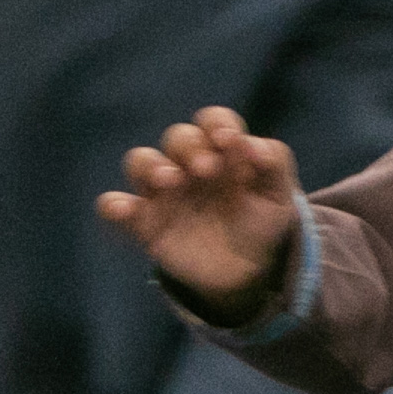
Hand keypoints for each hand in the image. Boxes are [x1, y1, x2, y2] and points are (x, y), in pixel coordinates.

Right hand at [98, 107, 302, 314]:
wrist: (246, 272)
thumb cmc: (260, 223)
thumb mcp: (279, 197)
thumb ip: (274, 165)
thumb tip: (252, 145)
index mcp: (222, 151)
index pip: (213, 121)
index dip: (217, 124)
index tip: (229, 140)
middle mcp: (188, 165)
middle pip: (177, 137)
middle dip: (190, 147)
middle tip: (207, 170)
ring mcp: (163, 193)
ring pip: (140, 161)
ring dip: (151, 165)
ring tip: (170, 181)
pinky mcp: (144, 223)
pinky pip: (115, 206)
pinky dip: (113, 205)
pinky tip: (125, 209)